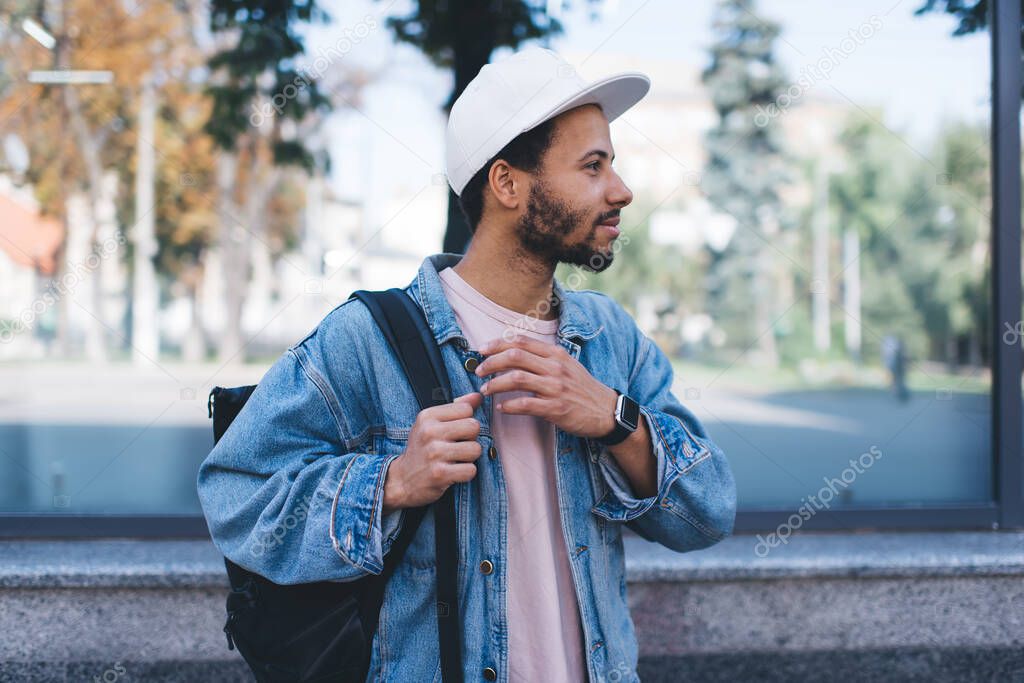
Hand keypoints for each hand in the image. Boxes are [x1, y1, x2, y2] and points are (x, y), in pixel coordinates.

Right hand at [382, 392, 482, 512]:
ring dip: (470, 457)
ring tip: (456, 459)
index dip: (466, 421)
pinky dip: (466, 473)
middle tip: (458, 446)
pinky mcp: (440, 474)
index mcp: (427, 416)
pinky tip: (454, 472)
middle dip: (471, 438)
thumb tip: (479, 396)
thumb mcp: (431, 424)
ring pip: (475, 449)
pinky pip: (471, 470)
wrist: (401, 480)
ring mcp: (434, 453)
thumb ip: (455, 408)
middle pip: (474, 426)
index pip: (466, 409)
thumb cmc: (421, 449)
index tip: (455, 431)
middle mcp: (429, 432)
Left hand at [475, 335, 617, 438]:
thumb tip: (515, 351)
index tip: (482, 350)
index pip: (521, 342)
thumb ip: (544, 357)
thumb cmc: (582, 388)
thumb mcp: (566, 364)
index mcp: (555, 354)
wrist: (606, 411)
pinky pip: (525, 404)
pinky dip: (508, 406)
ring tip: (485, 390)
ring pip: (516, 379)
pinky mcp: (556, 408)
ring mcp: (555, 388)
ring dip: (495, 384)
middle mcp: (555, 367)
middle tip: (478, 370)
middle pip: (514, 357)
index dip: (497, 344)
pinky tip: (501, 408)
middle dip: (491, 363)